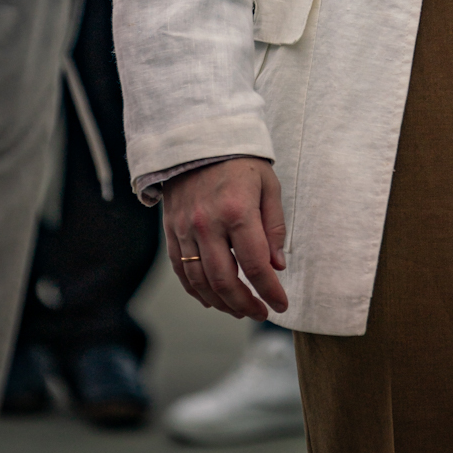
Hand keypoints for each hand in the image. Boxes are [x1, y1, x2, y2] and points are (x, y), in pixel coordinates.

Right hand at [163, 157, 287, 322]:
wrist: (197, 139)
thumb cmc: (239, 161)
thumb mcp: (268, 185)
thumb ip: (274, 227)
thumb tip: (277, 265)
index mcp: (237, 211)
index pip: (255, 265)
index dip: (270, 290)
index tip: (281, 304)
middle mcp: (208, 224)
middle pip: (225, 281)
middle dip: (245, 304)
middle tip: (260, 313)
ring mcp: (185, 229)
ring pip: (201, 282)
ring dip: (222, 303)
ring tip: (239, 310)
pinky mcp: (171, 231)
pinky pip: (181, 271)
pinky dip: (197, 291)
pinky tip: (212, 300)